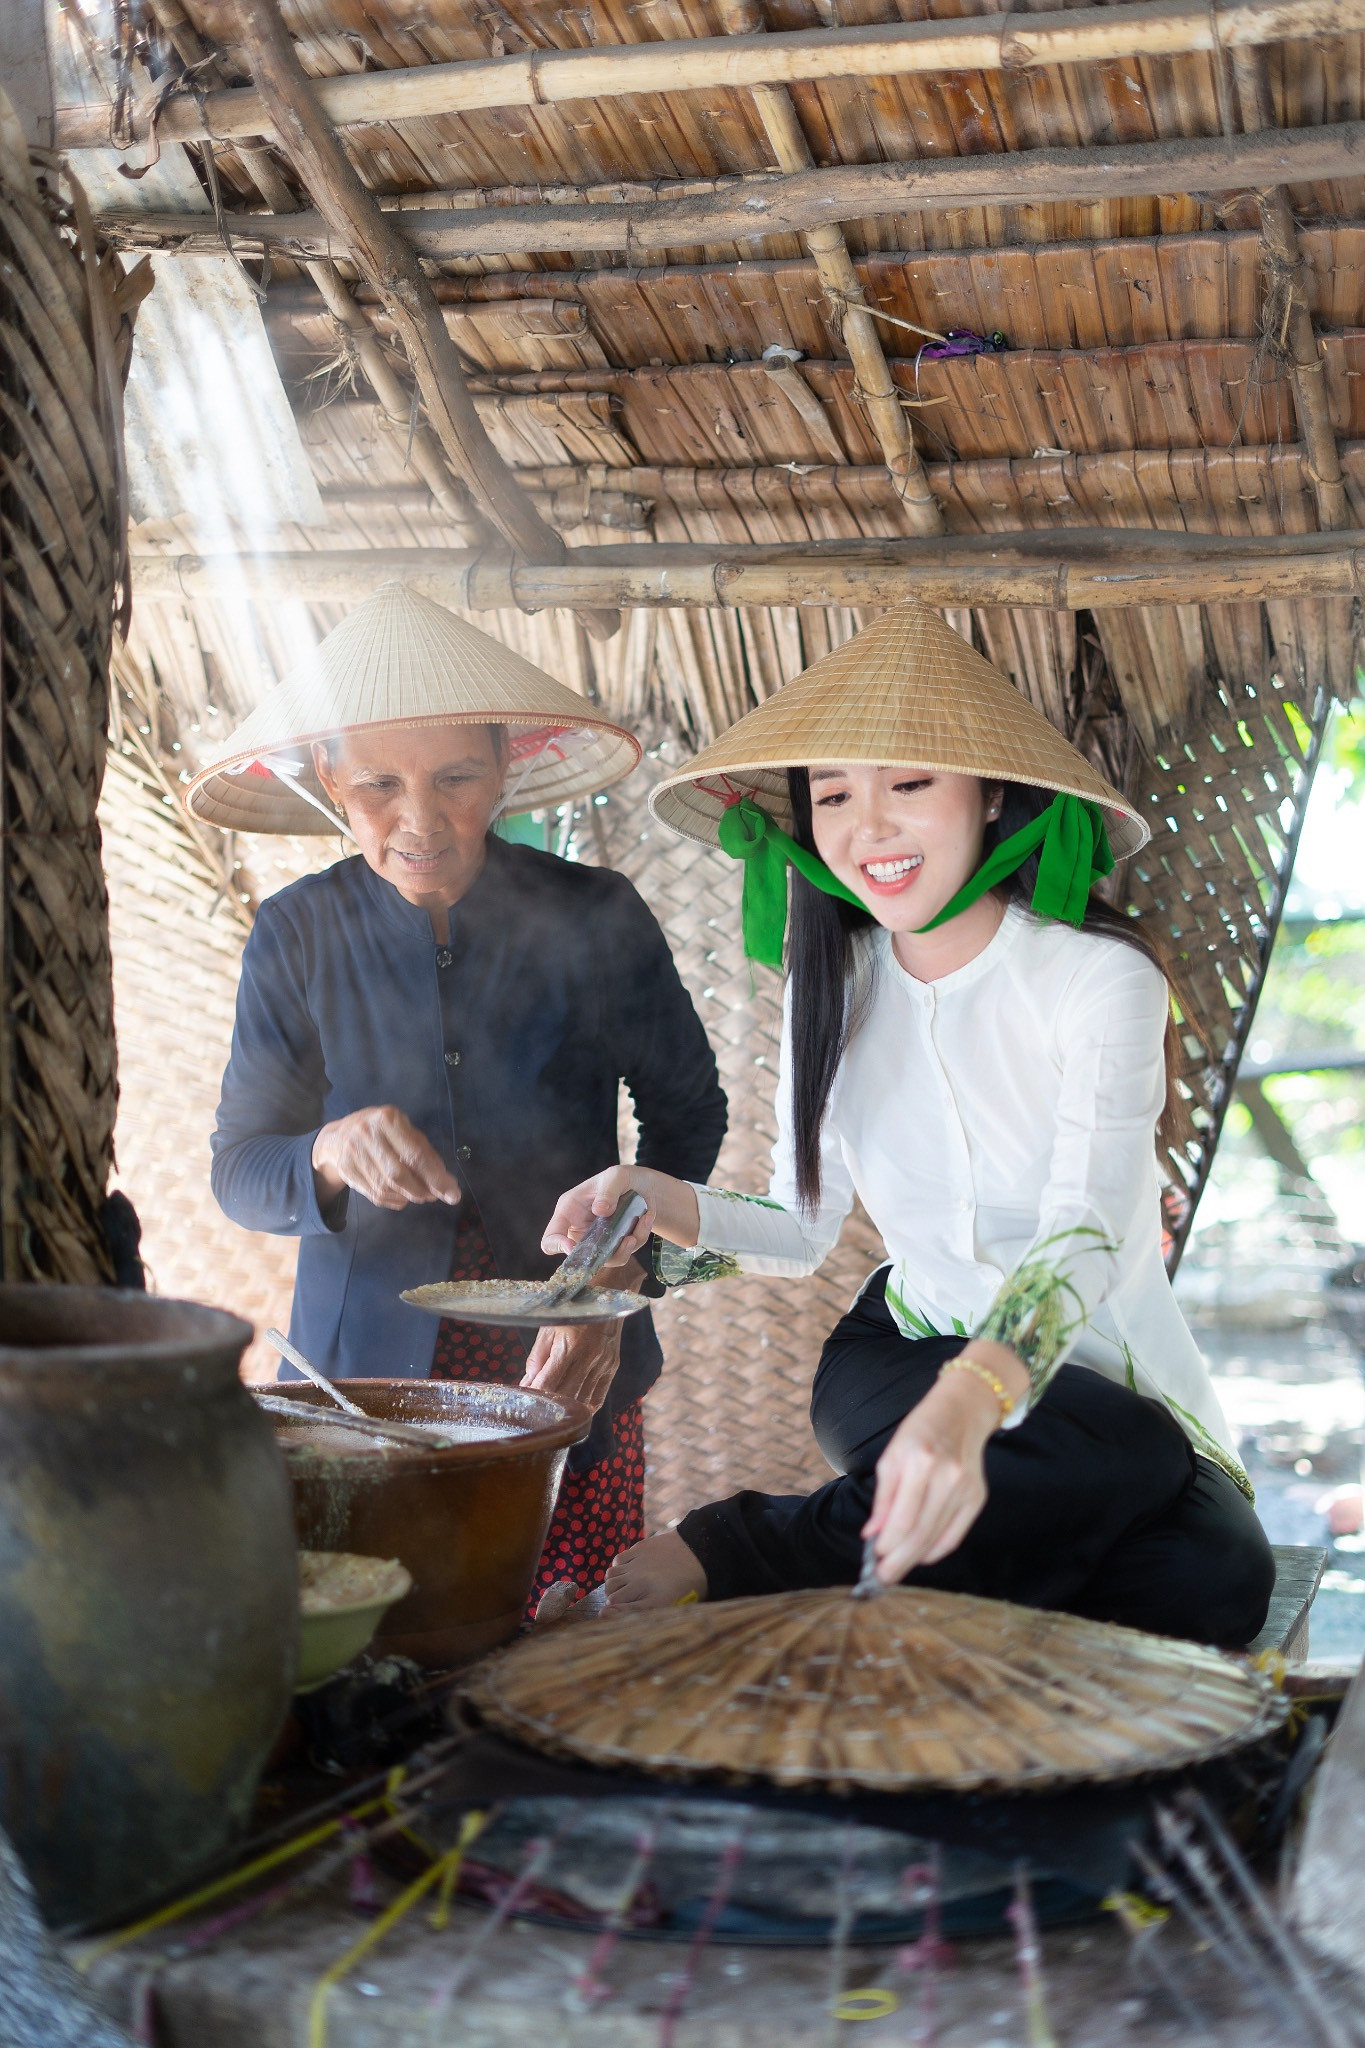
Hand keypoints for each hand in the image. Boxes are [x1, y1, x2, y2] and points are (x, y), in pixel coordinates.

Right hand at [311, 1105, 460, 1211]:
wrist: (338, 1136)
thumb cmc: (382, 1131)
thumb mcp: (404, 1130)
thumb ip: (425, 1152)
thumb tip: (447, 1182)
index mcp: (387, 1119)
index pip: (415, 1155)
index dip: (436, 1178)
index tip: (453, 1194)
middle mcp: (367, 1134)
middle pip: (398, 1175)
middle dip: (422, 1190)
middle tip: (436, 1196)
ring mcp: (353, 1153)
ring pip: (386, 1187)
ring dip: (409, 1197)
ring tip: (422, 1195)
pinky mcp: (346, 1171)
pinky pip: (374, 1195)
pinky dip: (394, 1200)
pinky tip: (403, 1197)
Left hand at [521, 1317, 622, 1414]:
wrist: (607, 1296)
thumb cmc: (573, 1310)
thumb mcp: (549, 1327)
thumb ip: (537, 1357)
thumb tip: (527, 1383)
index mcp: (569, 1345)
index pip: (548, 1381)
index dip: (535, 1394)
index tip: (526, 1399)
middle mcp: (588, 1357)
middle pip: (565, 1394)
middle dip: (549, 1402)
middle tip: (537, 1405)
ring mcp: (603, 1364)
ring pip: (582, 1399)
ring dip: (566, 1406)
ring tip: (554, 1407)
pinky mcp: (612, 1367)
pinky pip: (599, 1396)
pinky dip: (586, 1406)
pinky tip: (575, 1408)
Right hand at [540, 1166, 698, 1268]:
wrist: (644, 1186)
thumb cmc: (621, 1179)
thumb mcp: (615, 1176)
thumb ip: (608, 1190)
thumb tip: (600, 1210)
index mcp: (570, 1212)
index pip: (551, 1238)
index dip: (557, 1246)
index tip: (572, 1247)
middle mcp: (581, 1231)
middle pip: (580, 1258)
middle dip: (602, 1254)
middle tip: (626, 1240)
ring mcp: (599, 1241)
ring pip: (606, 1260)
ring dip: (624, 1249)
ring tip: (636, 1232)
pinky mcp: (617, 1246)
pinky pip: (626, 1252)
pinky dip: (639, 1237)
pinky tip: (646, 1218)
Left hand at [863, 1343, 1027, 1584]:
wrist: (962, 1412)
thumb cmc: (920, 1431)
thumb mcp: (891, 1456)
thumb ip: (883, 1498)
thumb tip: (871, 1535)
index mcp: (920, 1462)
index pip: (902, 1519)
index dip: (887, 1545)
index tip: (874, 1559)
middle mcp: (947, 1477)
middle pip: (920, 1534)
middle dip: (899, 1561)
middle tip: (883, 1578)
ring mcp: (966, 1489)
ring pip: (937, 1538)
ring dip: (915, 1559)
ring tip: (896, 1569)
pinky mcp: (977, 1497)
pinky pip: (956, 1535)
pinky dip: (936, 1550)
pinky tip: (920, 1556)